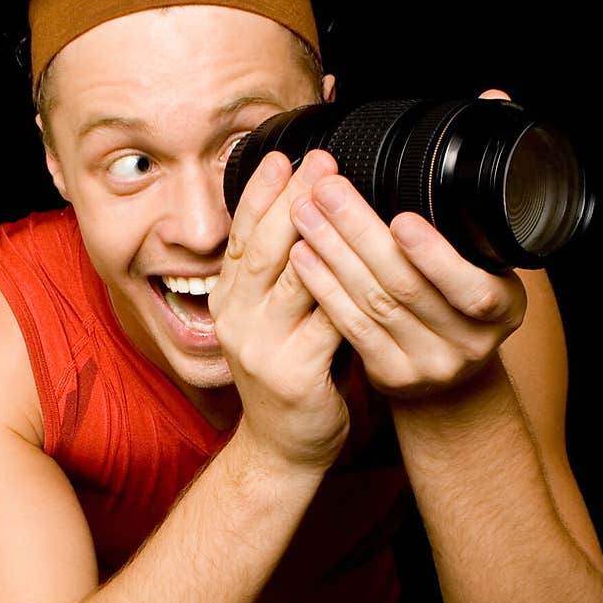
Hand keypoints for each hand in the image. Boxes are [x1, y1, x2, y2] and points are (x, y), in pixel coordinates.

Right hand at [208, 148, 350, 467]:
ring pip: (295, 278)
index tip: (284, 155)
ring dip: (323, 233)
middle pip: (264, 247)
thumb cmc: (292, 371)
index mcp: (228, 299)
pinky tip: (374, 261)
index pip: (240, 235)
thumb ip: (281, 272)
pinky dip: (350, 288)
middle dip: (293, 199)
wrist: (285, 446)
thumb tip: (308, 208)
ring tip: (345, 197)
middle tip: (321, 161)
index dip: (261, 194)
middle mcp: (235, 319)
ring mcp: (260, 347)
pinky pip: (328, 320)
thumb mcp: (274, 316)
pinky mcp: (293, 372)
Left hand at [287, 91, 526, 401]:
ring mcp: (428, 365)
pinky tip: (300, 256)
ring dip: (333, 255)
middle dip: (361, 235)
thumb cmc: (467, 289)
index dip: (435, 256)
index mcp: (503, 307)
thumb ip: (483, 175)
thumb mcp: (489, 247)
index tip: (401, 218)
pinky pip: (350, 330)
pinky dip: (323, 289)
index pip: (471, 287)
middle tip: (324, 190)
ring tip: (303, 212)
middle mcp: (469, 343)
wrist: (457, 374)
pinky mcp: (391, 376)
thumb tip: (494, 97)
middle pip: (407, 287)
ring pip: (373, 305)